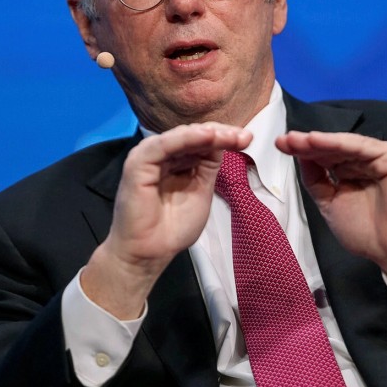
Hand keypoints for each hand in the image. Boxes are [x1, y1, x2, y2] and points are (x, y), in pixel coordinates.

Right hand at [82, 122, 251, 317]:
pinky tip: (208, 137)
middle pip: (193, 134)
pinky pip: (165, 145)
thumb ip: (208, 168)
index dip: (224, 137)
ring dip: (207, 133)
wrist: (148, 254)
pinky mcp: (138, 163)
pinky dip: (187, 139)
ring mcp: (148, 156)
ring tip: (230, 135)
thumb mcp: (201, 192)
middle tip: (245, 137)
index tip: (248, 140)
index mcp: (175, 160)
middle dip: (221, 133)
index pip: (200, 140)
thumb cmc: (171, 229)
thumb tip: (223, 143)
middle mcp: (162, 154)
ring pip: (181, 135)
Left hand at [275, 130, 386, 290]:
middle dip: (306, 144)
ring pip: (344, 144)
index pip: (323, 156)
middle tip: (284, 140)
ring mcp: (379, 156)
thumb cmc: (365, 232)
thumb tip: (300, 156)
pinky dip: (339, 143)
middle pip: (331, 148)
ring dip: (319, 142)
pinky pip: (362, 146)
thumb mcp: (329, 203)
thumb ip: (316, 180)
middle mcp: (364, 161)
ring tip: (297, 140)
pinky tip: (318, 141)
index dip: (302, 151)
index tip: (279, 145)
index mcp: (350, 171)